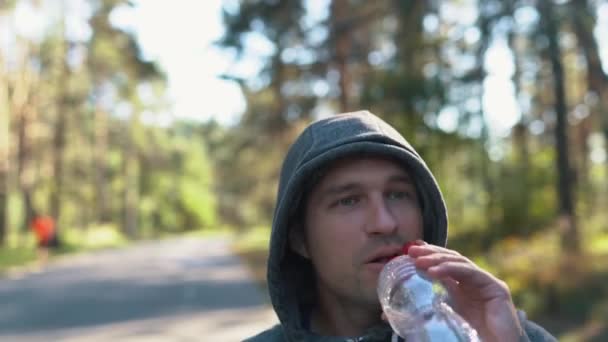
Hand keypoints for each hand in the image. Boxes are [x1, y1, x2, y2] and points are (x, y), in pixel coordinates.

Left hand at [405, 241, 523, 341]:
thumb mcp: (437, 324)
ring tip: (418, 260)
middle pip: (450, 260)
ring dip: (437, 259)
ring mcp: (486, 284)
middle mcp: (474, 284)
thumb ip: (417, 316)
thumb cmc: (469, 340)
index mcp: (461, 290)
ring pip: (459, 262)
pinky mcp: (496, 289)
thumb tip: (384, 316)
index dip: (427, 255)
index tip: (408, 250)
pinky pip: (470, 273)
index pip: (443, 266)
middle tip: (410, 251)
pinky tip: (433, 271)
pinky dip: (450, 269)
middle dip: (430, 253)